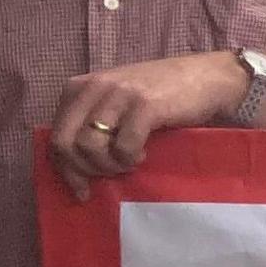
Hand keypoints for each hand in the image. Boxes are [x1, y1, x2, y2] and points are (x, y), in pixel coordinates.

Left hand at [46, 51, 248, 198]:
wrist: (210, 77)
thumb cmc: (164, 93)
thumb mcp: (117, 100)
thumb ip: (93, 119)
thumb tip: (73, 165)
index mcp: (81, 87)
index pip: (55, 135)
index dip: (66, 169)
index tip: (82, 189)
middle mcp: (95, 87)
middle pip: (65, 142)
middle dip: (84, 169)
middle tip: (108, 176)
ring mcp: (119, 95)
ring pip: (90, 146)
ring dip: (108, 165)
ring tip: (127, 163)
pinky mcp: (145, 105)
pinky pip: (123, 146)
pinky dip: (130, 158)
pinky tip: (143, 154)